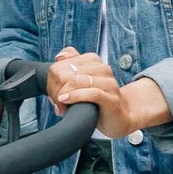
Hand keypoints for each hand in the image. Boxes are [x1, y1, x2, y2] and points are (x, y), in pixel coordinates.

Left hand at [45, 49, 169, 137]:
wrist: (119, 117)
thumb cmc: (97, 101)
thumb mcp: (82, 82)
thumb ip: (71, 67)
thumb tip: (59, 56)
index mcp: (94, 61)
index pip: (65, 62)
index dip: (54, 77)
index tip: (52, 91)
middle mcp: (103, 69)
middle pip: (70, 71)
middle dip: (57, 86)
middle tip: (55, 100)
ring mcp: (109, 83)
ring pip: (79, 80)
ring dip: (64, 93)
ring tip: (60, 103)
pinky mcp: (112, 98)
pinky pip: (92, 93)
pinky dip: (75, 96)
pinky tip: (65, 101)